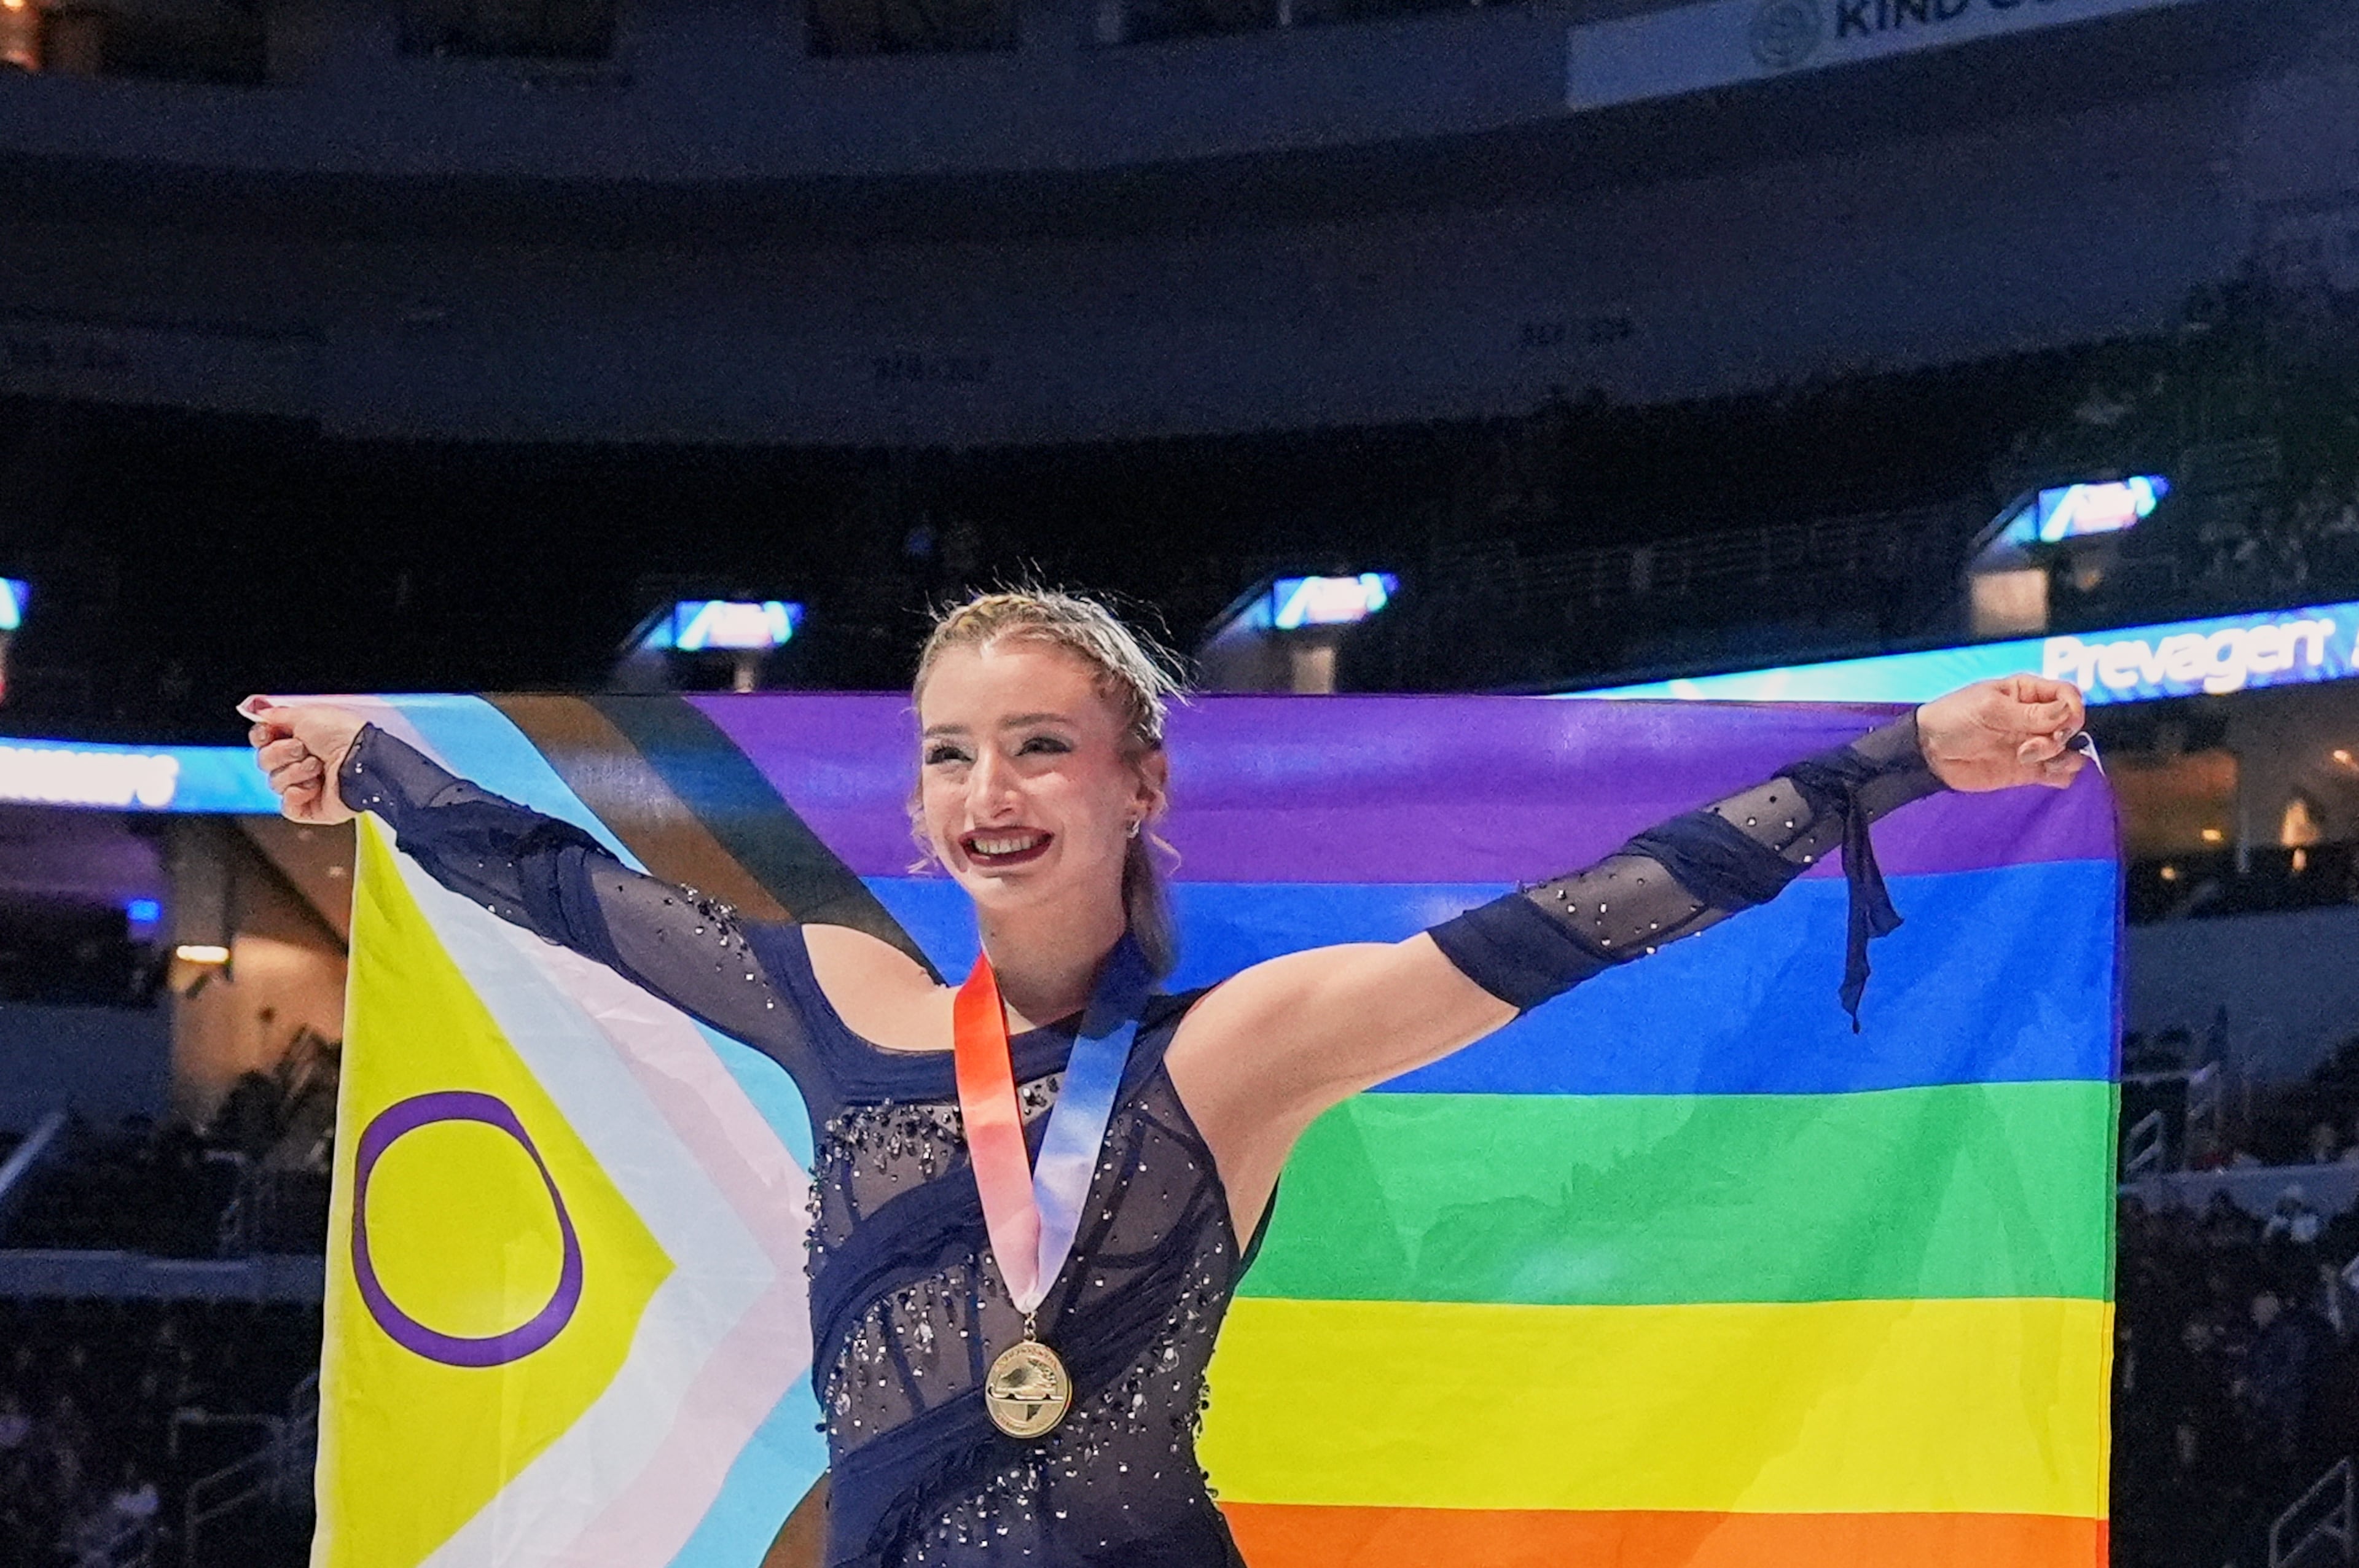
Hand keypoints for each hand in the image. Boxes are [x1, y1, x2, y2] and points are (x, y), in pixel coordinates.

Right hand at [240, 696, 365, 825]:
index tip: (269, 732)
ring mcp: (306, 784)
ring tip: (318, 767)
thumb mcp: (307, 714)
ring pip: (274, 783)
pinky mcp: (312, 807)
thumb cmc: (344, 735)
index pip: (262, 739)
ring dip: (295, 772)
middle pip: (264, 761)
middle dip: (281, 753)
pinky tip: (314, 787)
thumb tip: (257, 711)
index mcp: (299, 736)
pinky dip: (297, 796)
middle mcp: (300, 760)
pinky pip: (287, 806)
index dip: (261, 736)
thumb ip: (277, 715)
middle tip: (303, 748)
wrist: (362, 761)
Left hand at [1914, 675, 2088, 792]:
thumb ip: (2029, 713)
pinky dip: (2062, 775)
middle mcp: (2036, 718)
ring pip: (2071, 750)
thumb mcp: (1989, 708)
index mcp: (2027, 693)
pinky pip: (2060, 774)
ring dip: (2062, 756)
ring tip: (2029, 758)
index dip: (2072, 709)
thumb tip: (2067, 712)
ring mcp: (2034, 745)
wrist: (1930, 753)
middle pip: (2071, 724)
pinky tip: (2045, 773)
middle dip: (2060, 736)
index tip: (2061, 724)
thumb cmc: (1954, 719)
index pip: (2068, 695)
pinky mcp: (2029, 770)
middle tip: (2031, 745)